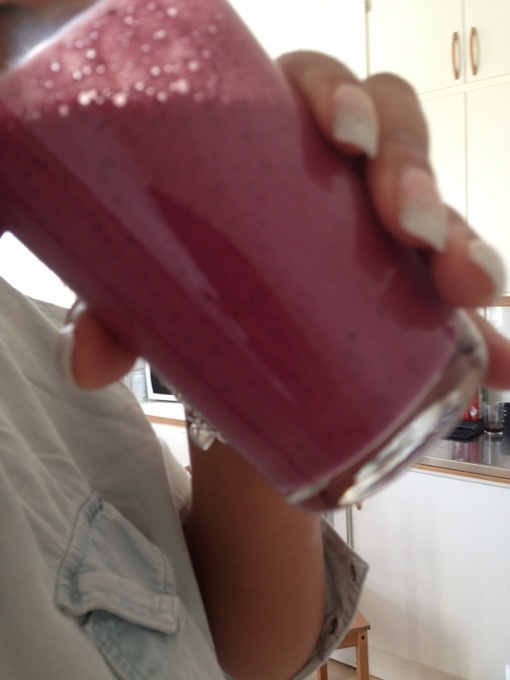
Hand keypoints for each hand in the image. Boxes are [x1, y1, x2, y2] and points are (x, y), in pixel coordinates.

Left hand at [66, 50, 509, 388]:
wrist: (234, 333)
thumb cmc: (199, 277)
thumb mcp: (154, 284)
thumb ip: (119, 311)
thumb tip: (88, 367)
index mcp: (277, 140)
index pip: (320, 84)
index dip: (343, 96)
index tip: (340, 135)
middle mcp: (338, 171)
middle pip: (397, 135)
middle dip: (415, 172)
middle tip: (412, 227)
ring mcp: (376, 224)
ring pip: (438, 207)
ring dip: (467, 241)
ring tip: (471, 289)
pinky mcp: (401, 282)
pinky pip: (452, 292)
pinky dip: (479, 330)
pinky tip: (497, 366)